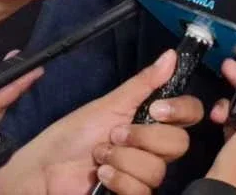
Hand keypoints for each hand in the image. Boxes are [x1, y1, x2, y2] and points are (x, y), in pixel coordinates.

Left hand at [0, 50, 202, 194]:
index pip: (190, 113)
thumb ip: (144, 83)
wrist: (45, 168)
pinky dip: (119, 180)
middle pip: (179, 144)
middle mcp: (153, 147)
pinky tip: (101, 176)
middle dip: (143, 138)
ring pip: (158, 170)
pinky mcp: (132, 194)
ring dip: (123, 160)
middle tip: (115, 134)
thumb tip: (171, 55)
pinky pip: (142, 191)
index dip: (182, 110)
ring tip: (100, 156)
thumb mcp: (109, 104)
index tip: (158, 108)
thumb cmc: (73, 134)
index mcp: (152, 120)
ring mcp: (143, 173)